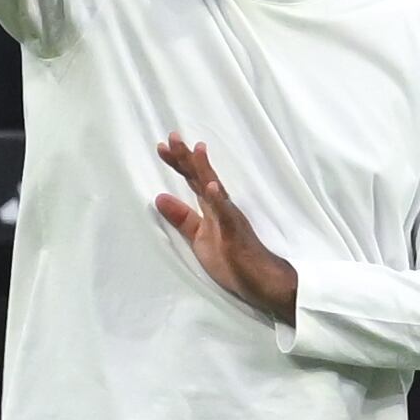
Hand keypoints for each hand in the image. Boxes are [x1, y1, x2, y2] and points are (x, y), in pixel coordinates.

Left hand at [154, 135, 298, 322]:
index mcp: (211, 208)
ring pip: (215, 189)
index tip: (162, 147)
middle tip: (171, 136)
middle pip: (201, 178)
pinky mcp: (237, 233)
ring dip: (204, 170)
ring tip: (195, 150)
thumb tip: (158, 198)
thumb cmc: (233, 261)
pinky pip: (227, 215)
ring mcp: (230, 218)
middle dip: (186, 158)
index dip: (178, 163)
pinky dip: (219, 200)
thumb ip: (181, 218)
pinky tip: (211, 187)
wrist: (261, 282)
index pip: (193, 180)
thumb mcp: (199, 238)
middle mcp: (221, 207)